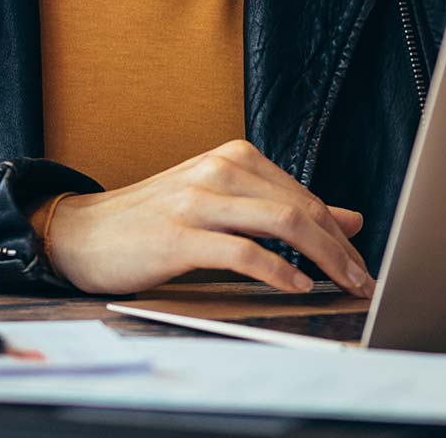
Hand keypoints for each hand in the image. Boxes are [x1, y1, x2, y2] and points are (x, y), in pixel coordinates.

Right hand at [36, 139, 374, 296]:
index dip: (340, 233)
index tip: (361, 263)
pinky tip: (296, 286)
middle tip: (364, 280)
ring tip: (342, 284)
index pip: (306, 196)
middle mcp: (221, 170)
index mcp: (236, 158)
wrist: (82, 232)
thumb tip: (350, 220)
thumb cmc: (156, 221)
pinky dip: (277, 271)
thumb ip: (283, 208)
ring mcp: (199, 200)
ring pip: (283, 224)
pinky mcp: (179, 235)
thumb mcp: (225, 204)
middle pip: (302, 208)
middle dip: (341, 248)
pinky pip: (242, 252)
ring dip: (323, 258)